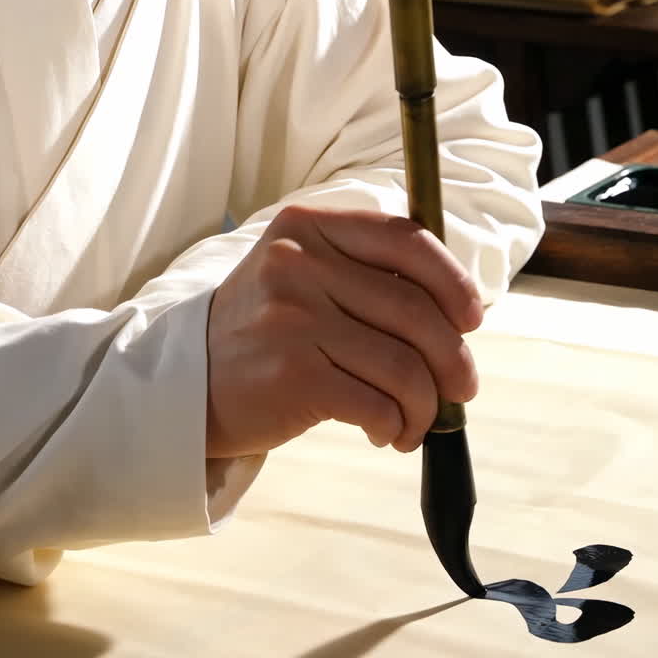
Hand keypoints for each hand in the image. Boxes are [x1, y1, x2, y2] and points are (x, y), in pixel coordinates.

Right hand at [206, 206, 481, 458]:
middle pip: (415, 310)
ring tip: (417, 420)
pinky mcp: (292, 375)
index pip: (406, 240)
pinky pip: (377, 403)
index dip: (453, 281)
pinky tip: (387, 431)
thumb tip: (457, 313)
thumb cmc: (265, 332)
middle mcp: (299, 264)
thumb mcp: (301, 274)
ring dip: (426, 404)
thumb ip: (365, 274)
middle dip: (453, 358)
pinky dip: (396, 424)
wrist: (187, 384)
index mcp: (308, 226)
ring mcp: (293, 318)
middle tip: (461, 387)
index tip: (471, 318)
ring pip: (403, 366)